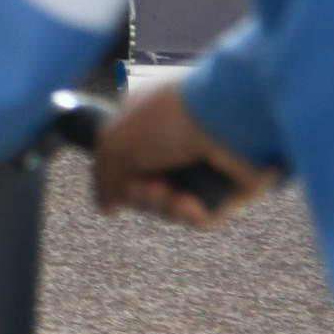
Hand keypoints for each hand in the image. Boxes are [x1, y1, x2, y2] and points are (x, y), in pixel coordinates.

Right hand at [91, 80, 270, 227]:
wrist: (228, 119)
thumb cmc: (168, 119)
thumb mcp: (116, 140)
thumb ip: (104, 174)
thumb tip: (107, 206)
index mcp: (149, 121)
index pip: (126, 159)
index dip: (118, 176)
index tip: (117, 179)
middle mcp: (176, 143)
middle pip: (146, 187)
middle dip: (140, 195)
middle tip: (144, 187)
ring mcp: (205, 167)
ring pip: (171, 205)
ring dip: (162, 206)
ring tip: (166, 193)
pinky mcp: (230, 189)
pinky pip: (202, 214)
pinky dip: (190, 214)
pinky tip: (189, 203)